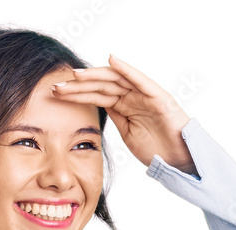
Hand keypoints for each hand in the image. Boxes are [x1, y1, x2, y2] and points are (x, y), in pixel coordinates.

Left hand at [51, 54, 197, 172]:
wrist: (179, 160)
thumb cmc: (156, 150)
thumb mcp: (128, 134)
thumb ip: (115, 118)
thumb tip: (98, 109)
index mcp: (123, 106)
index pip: (95, 96)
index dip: (76, 94)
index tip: (56, 94)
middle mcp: (132, 96)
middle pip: (101, 86)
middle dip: (78, 85)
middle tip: (58, 85)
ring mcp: (144, 95)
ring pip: (116, 80)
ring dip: (95, 76)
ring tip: (76, 74)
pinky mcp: (157, 96)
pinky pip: (139, 80)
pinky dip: (126, 69)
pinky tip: (112, 61)